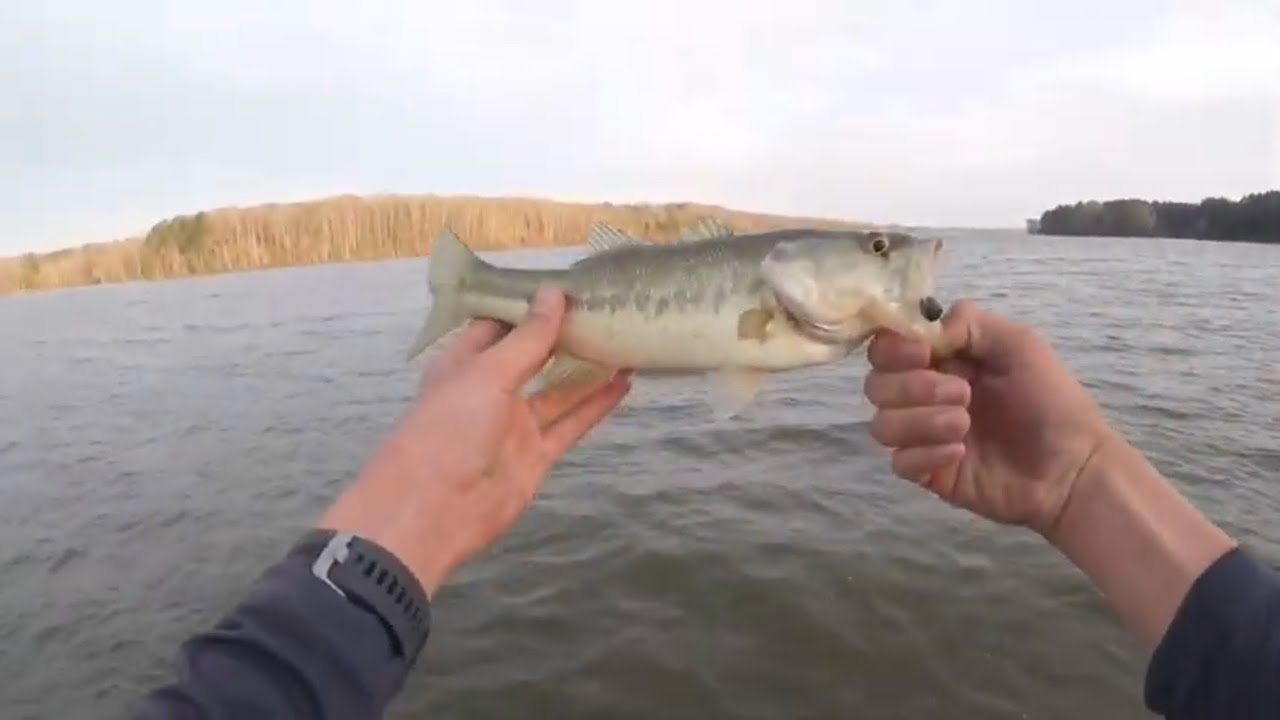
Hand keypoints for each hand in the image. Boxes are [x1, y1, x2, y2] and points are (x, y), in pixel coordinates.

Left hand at [319, 287, 631, 594]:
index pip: (501, 323)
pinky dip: (596, 405)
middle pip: (533, 355)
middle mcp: (490, 390)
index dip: (532, 304)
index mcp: (465, 363)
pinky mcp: (536, 455)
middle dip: (564, 334)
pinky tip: (624, 383)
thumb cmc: (448, 429)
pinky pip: (571, 424)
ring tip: (625, 339)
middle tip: (607, 306)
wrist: (433, 512)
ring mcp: (514, 424)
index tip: (570, 283)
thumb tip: (555, 293)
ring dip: (588, 369)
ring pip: (558, 390)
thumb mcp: (486, 375)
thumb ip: (527, 339)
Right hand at [862, 299, 1120, 535]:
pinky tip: (962, 454)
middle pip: (875, 385)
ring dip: (921, 421)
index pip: (886, 347)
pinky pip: (899, 462)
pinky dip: (926, 454)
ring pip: (881, 425)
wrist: (1072, 467)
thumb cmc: (1051, 401)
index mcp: (942, 360)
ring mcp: (924, 436)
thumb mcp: (1019, 343)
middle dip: (912, 386)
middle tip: (963, 395)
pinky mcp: (929, 472)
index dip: (894, 348)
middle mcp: (925, 395)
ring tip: (965, 426)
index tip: (923, 354)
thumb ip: (969, 323)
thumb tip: (925, 331)